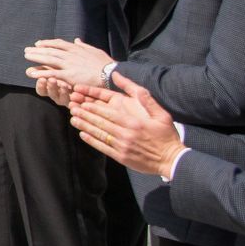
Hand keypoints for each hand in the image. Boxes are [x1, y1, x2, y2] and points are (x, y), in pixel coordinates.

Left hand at [23, 37, 114, 105]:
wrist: (111, 74)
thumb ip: (84, 46)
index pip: (59, 44)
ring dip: (36, 57)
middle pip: (51, 50)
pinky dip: (41, 73)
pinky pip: (52, 73)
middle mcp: (71, 55)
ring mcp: (69, 65)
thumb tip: (77, 40)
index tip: (38, 43)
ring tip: (26, 56)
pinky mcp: (69, 75)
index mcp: (77, 49)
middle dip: (38, 50)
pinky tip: (32, 73)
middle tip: (27, 50)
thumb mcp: (95, 51)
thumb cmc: (106, 64)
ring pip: (49, 59)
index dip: (48, 43)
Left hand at [70, 74, 186, 176]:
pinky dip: (92, 141)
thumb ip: (145, 98)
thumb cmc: (166, 135)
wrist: (172, 159)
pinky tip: (83, 135)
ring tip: (73, 119)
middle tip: (72, 108)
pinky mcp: (121, 157)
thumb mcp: (161, 113)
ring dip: (85, 126)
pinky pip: (103, 147)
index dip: (93, 107)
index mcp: (134, 123)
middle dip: (85, 114)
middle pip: (100, 122)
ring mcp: (122, 146)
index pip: (109, 113)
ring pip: (99, 134)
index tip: (82, 102)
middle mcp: (126, 134)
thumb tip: (132, 86)